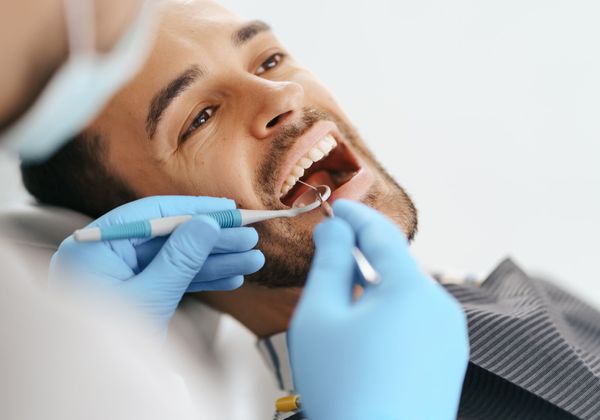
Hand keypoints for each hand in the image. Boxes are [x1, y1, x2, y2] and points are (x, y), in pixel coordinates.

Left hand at [50, 196, 263, 334]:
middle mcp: (107, 255)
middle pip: (169, 237)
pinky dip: (201, 280)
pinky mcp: (137, 294)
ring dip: (215, 262)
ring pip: (176, 260)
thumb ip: (180, 258)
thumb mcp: (150, 297)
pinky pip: (172, 280)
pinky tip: (231, 279)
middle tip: (249, 238)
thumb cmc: (107, 347)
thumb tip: (208, 223)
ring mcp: (122, 276)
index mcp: (95, 247)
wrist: (97, 391)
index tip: (229, 211)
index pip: (152, 214)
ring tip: (251, 261)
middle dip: (212, 241)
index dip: (195, 210)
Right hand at [289, 200, 468, 419]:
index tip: (335, 205)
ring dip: (373, 290)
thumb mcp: (321, 316)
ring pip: (405, 294)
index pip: (380, 234)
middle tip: (327, 260)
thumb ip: (328, 262)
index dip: (354, 215)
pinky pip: (416, 321)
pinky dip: (389, 315)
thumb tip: (335, 229)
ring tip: (342, 314)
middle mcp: (441, 306)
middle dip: (360, 258)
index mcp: (412, 289)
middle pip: (394, 265)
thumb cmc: (343, 386)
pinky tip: (365, 339)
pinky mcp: (449, 359)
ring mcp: (450, 335)